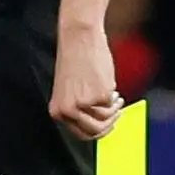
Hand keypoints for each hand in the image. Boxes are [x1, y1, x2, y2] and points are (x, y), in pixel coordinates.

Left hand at [50, 21, 122, 139]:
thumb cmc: (74, 61)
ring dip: (114, 109)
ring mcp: (83, 105)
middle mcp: (67, 111)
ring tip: (114, 95)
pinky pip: (111, 103)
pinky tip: (107, 81)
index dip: (97, 132)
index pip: (81, 134)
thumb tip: (99, 125)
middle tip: (117, 113)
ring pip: (106, 118)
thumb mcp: (70, 91)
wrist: (78, 40)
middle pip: (95, 132)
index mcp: (57, 111)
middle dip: (109, 125)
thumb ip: (79, 109)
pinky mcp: (98, 96)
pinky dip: (113, 94)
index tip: (107, 126)